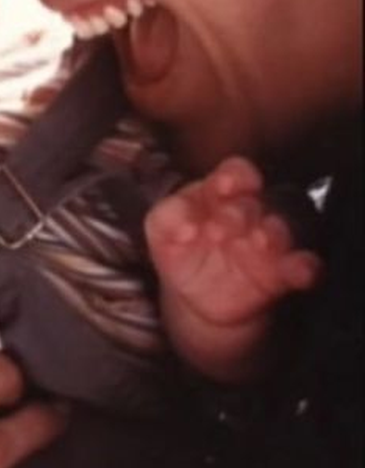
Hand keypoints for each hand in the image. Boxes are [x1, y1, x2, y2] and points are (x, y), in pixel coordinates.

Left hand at [146, 156, 320, 379]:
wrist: (194, 295)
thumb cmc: (180, 246)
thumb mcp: (162, 228)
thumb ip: (168, 217)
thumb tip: (184, 224)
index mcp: (223, 191)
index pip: (237, 173)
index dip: (236, 176)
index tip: (225, 185)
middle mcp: (253, 210)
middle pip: (262, 199)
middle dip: (245, 209)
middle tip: (224, 225)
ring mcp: (272, 239)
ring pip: (288, 226)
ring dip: (278, 232)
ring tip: (262, 240)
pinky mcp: (285, 271)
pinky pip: (304, 265)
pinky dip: (305, 266)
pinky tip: (299, 270)